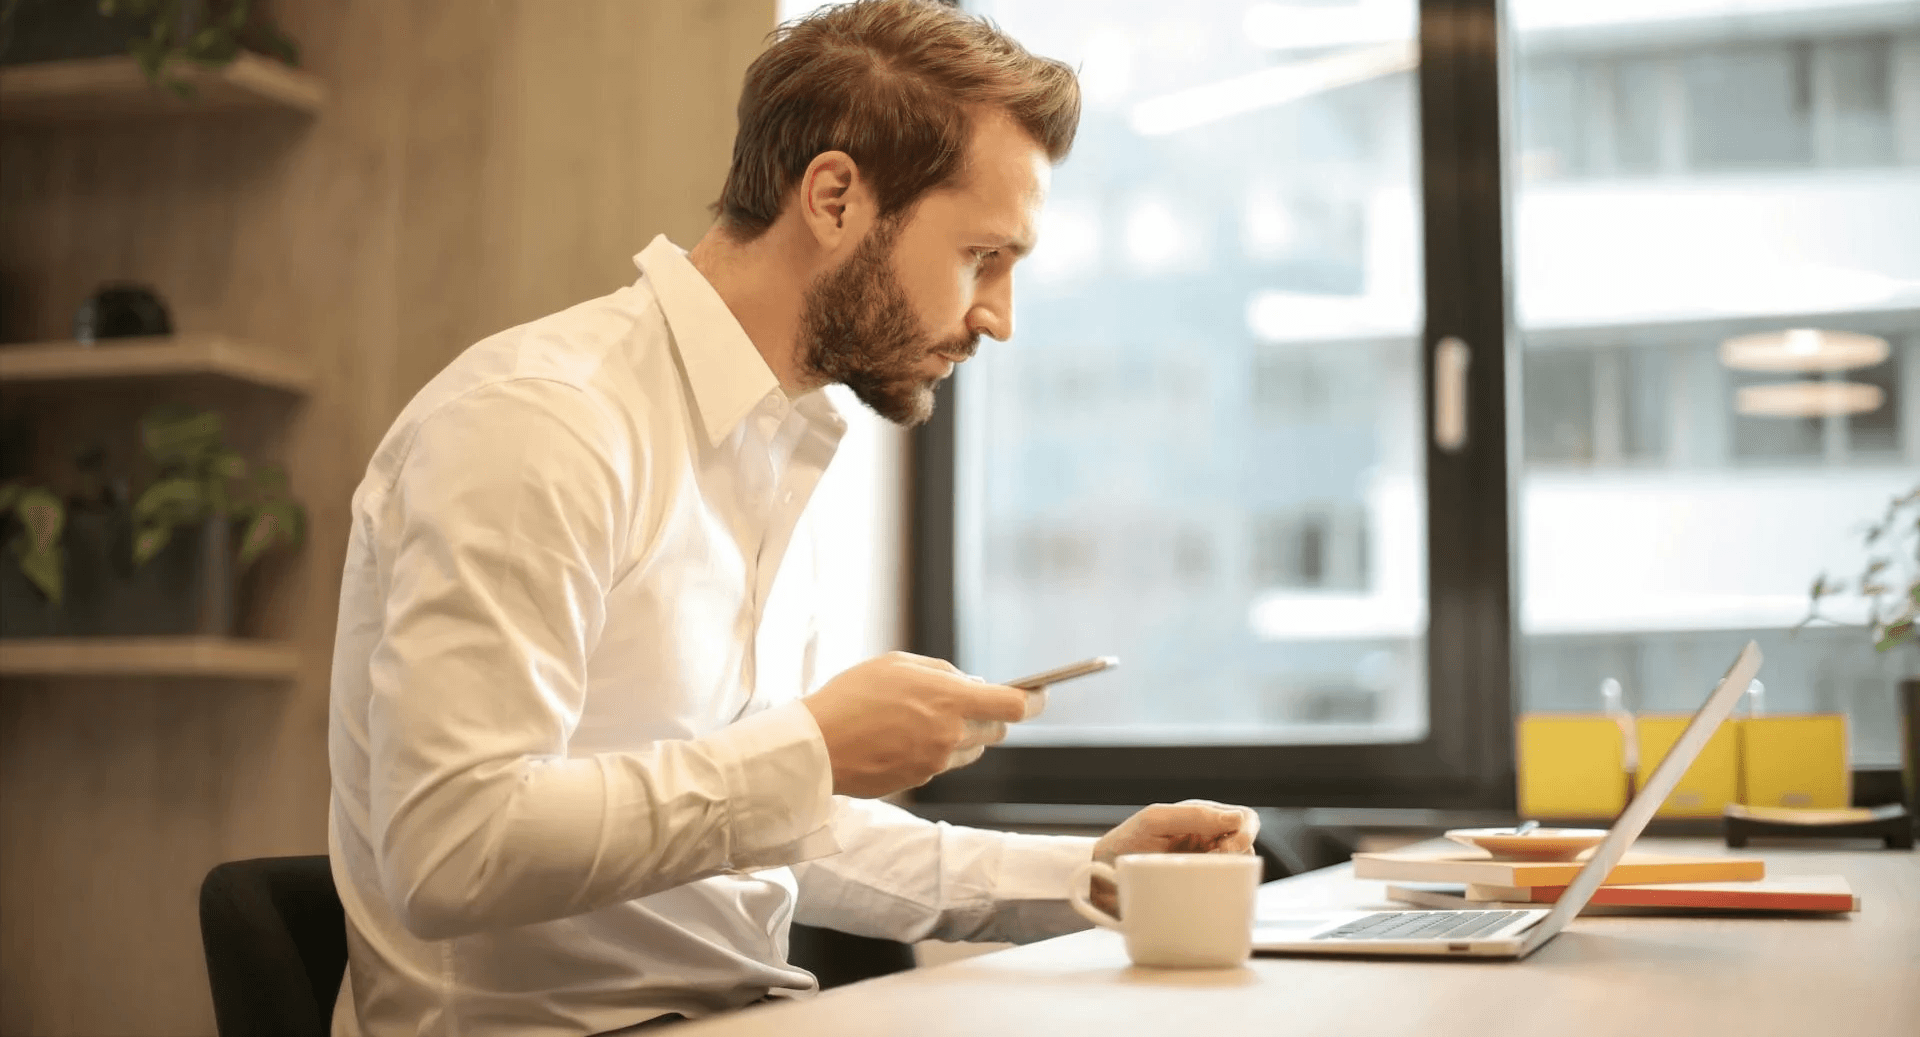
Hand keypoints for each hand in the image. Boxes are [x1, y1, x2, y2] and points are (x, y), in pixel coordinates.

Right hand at [802, 652, 1033, 797]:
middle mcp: (951, 736)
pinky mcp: (920, 781)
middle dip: (989, 715)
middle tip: (965, 701)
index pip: (1015, 706)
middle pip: (997, 730)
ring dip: (962, 735)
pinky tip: (902, 737)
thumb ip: (943, 673)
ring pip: (971, 749)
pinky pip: (943, 764)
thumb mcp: (899, 664)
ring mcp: (936, 763)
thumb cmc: (853, 696)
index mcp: (950, 701)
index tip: (1040, 694)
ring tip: (922, 719)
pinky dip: (935, 750)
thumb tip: (973, 684)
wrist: (816, 746)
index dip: (1034, 700)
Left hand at [1088, 800, 1260, 915]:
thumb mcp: (1154, 822)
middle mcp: (1208, 840)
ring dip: (1231, 873)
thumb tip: (1236, 820)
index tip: (1226, 848)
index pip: (1243, 818)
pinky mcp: (1200, 889)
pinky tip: (1209, 895)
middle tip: (1216, 862)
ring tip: (1204, 877)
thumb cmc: (1124, 843)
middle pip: (1247, 844)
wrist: (1099, 878)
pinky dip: (1224, 892)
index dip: (1245, 832)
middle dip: (1241, 853)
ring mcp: (1205, 866)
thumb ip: (1192, 815)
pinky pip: (1225, 890)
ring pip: (1240, 868)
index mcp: (1201, 818)